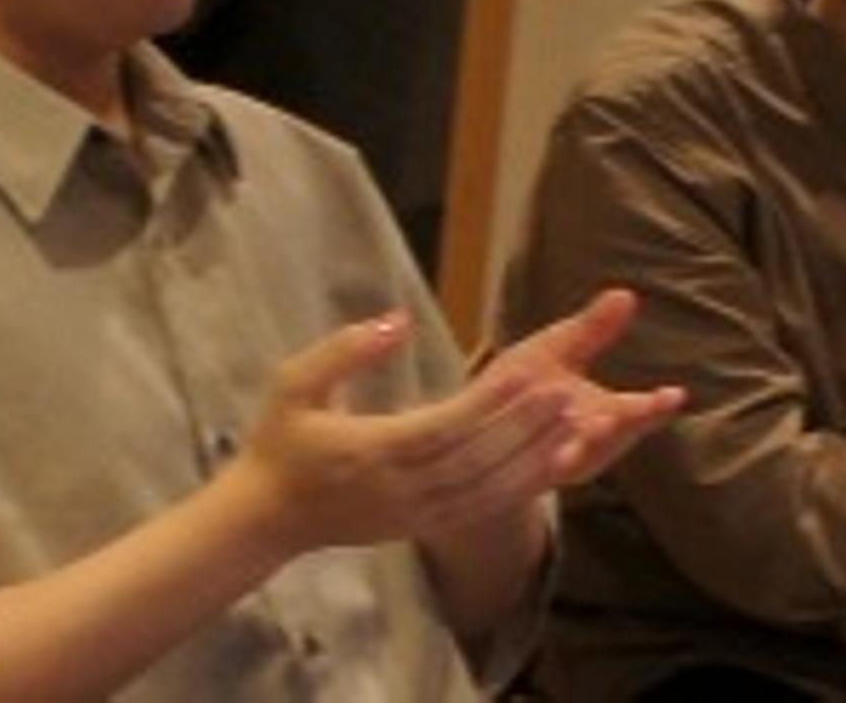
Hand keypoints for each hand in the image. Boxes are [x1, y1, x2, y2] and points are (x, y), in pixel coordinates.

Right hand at [225, 292, 682, 559]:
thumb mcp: (292, 383)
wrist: (265, 518)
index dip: (492, 407)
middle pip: (476, 461)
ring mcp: (415, 514)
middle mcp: (401, 489)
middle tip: (575, 395)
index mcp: (371, 452)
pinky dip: (521, 487)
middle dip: (527, 429)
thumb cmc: (278, 442)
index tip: (533, 377)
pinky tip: (554, 461)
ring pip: (487, 489)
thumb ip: (345, 350)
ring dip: (535, 458)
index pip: (443, 429)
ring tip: (579, 424)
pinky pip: (481, 508)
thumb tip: (398, 319)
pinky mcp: (423, 527)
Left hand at [474, 287, 685, 488]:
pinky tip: (546, 448)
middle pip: (614, 440)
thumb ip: (593, 329)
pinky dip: (540, 458)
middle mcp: (590, 446)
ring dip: (583, 444)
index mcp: (607, 414)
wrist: (479, 428)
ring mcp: (559, 465)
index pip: (640, 412)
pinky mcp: (524, 478)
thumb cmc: (526, 385)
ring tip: (588, 420)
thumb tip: (625, 293)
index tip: (674, 395)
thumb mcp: (560, 349)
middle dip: (622, 428)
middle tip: (627, 413)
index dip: (657, 406)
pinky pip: (535, 471)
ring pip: (577, 458)